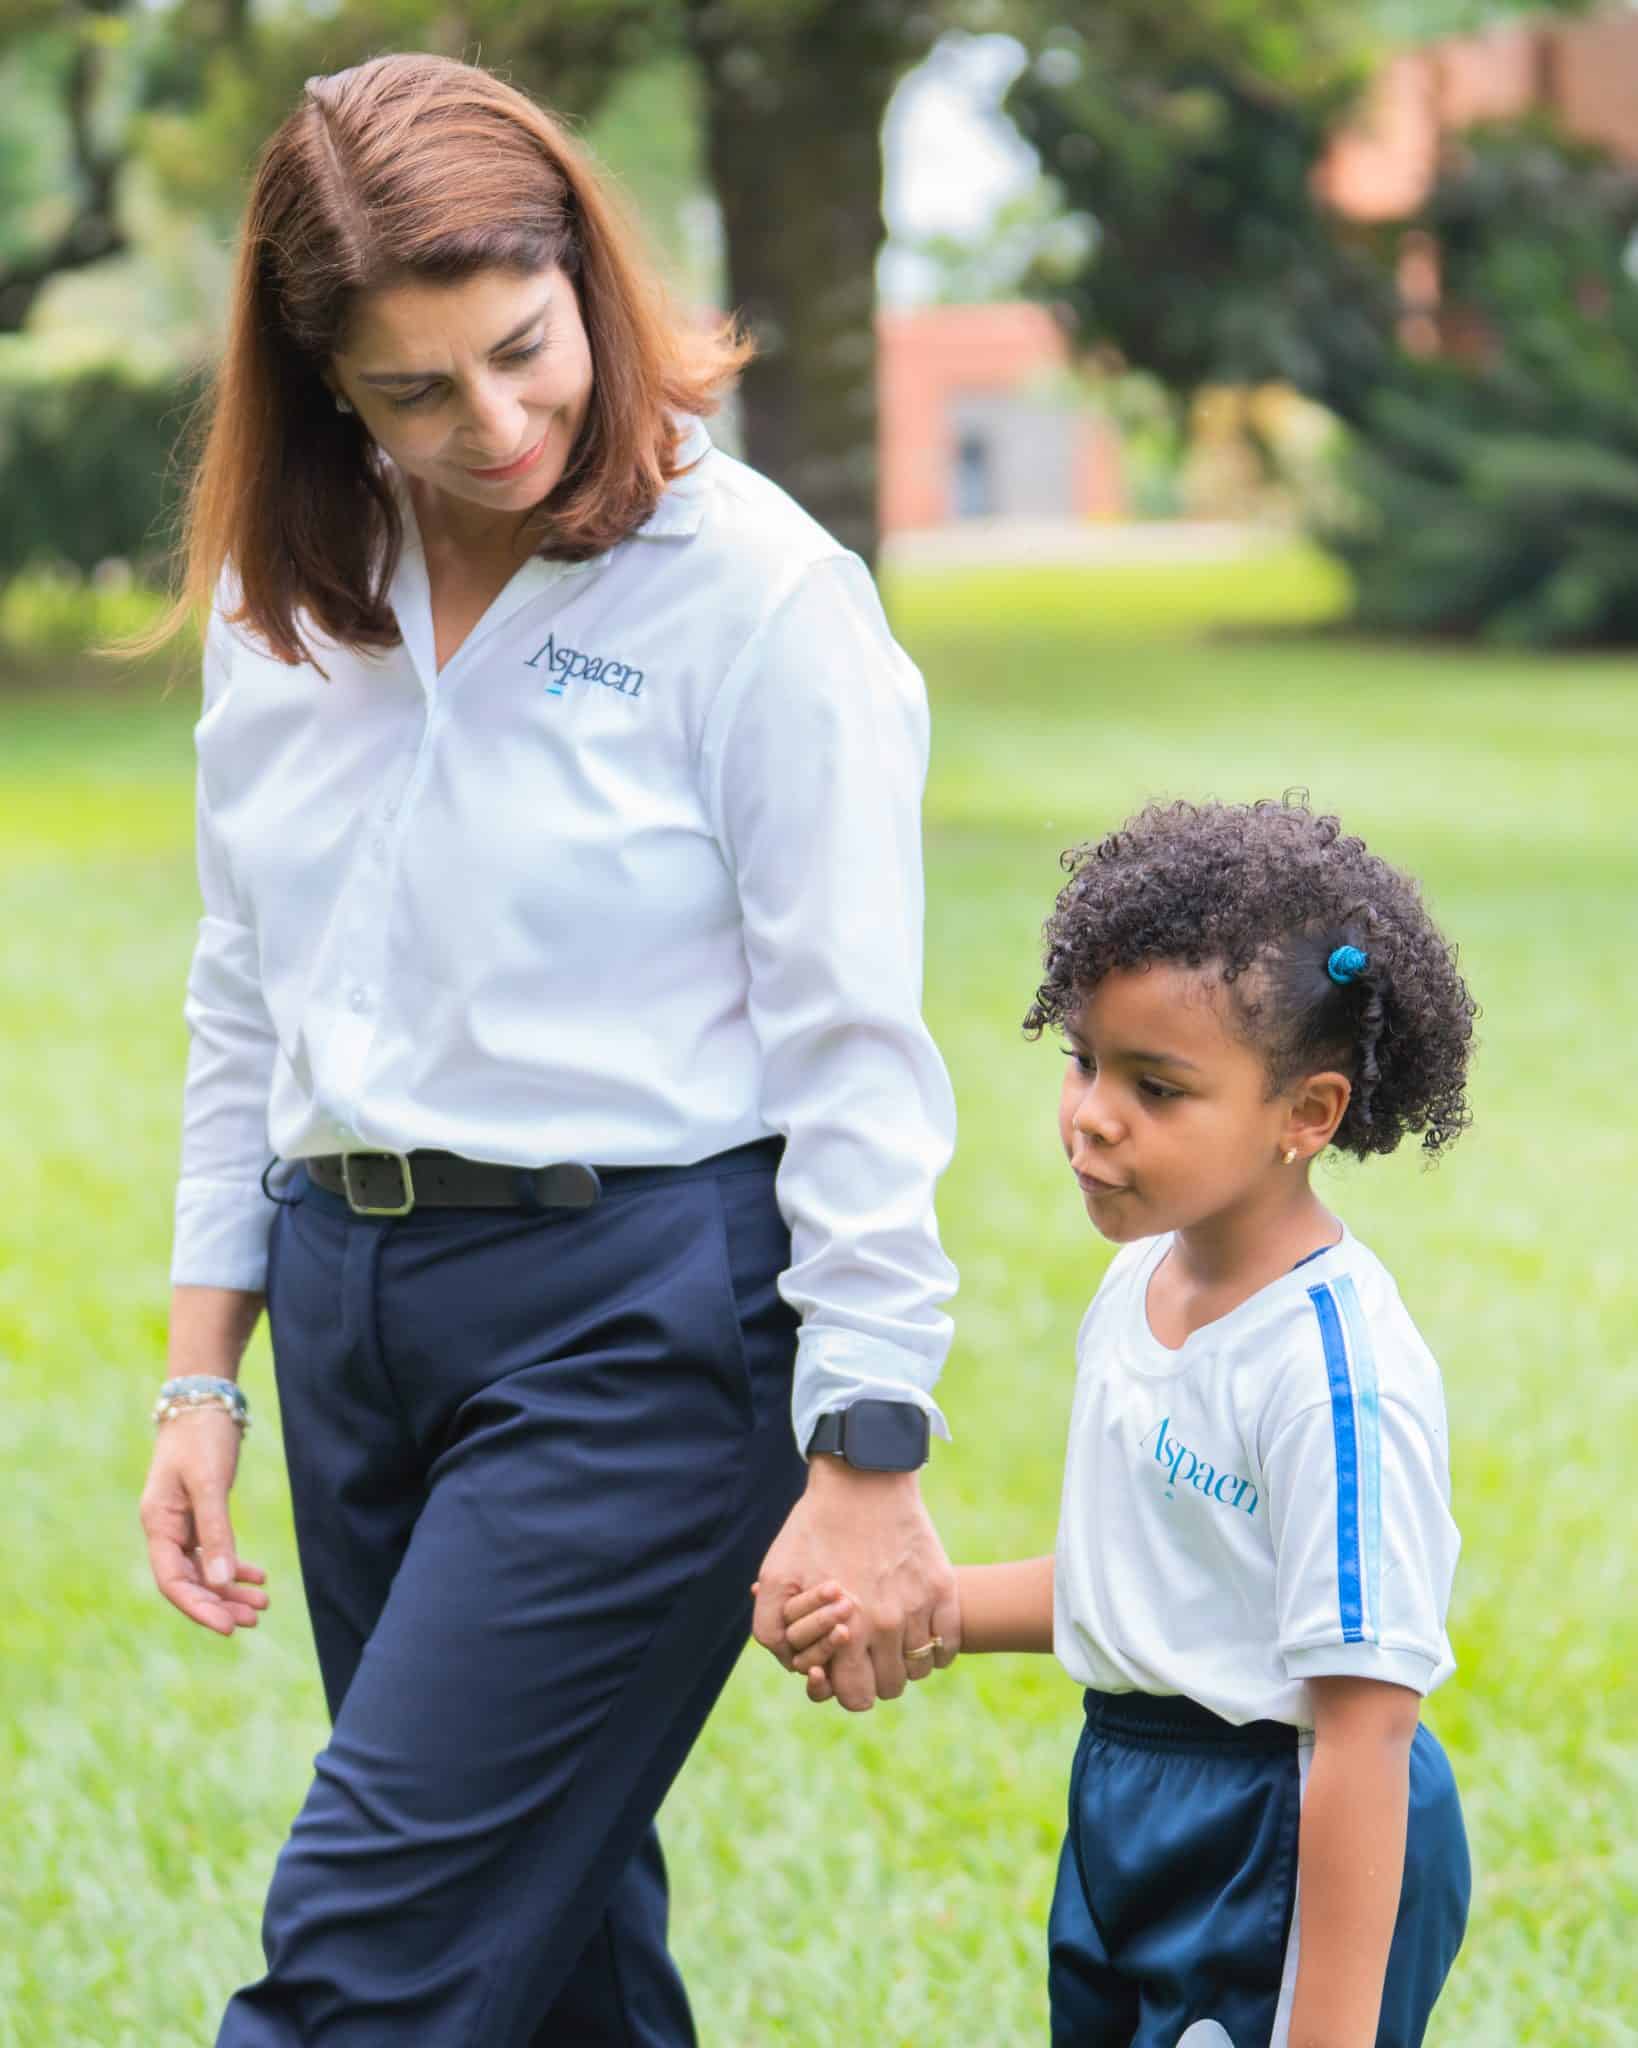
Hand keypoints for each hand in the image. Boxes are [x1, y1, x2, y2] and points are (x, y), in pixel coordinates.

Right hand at [139, 1407, 267, 1635]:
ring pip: (204, 1570)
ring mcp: (182, 1523)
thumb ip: (216, 1531)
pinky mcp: (200, 1514)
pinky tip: (258, 1578)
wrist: (204, 1401)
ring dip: (230, 1589)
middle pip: (189, 1581)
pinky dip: (234, 1566)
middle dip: (220, 1603)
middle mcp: (166, 1528)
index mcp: (158, 1523)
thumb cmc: (201, 1437)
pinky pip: (214, 1552)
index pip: (174, 1580)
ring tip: (262, 1606)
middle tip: (254, 1620)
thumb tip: (222, 1581)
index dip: (199, 1607)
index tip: (228, 1628)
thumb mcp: (209, 1483)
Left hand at [751, 1459, 958, 1710]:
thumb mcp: (774, 1577)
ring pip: (920, 1667)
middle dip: (876, 1675)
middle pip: (891, 1687)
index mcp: (844, 1631)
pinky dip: (935, 1645)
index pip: (856, 1697)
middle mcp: (885, 1626)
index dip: (848, 1687)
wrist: (861, 1480)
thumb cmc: (812, 1528)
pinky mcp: (943, 1587)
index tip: (846, 1666)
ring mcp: (918, 1607)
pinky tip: (917, 1627)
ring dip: (905, 1659)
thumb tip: (798, 1666)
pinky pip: (948, 1644)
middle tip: (867, 1649)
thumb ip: (771, 1630)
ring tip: (890, 1635)